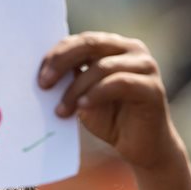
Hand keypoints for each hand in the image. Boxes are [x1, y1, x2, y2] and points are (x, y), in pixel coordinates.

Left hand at [38, 32, 178, 169]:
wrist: (141, 149)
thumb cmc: (111, 120)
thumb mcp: (84, 97)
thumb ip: (71, 81)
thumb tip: (44, 74)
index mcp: (114, 46)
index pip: (80, 40)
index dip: (57, 54)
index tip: (38, 76)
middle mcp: (132, 50)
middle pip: (90, 44)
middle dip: (62, 62)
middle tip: (43, 84)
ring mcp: (145, 67)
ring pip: (102, 67)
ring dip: (76, 89)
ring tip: (61, 110)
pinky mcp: (152, 88)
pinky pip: (119, 83)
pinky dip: (96, 94)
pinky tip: (82, 107)